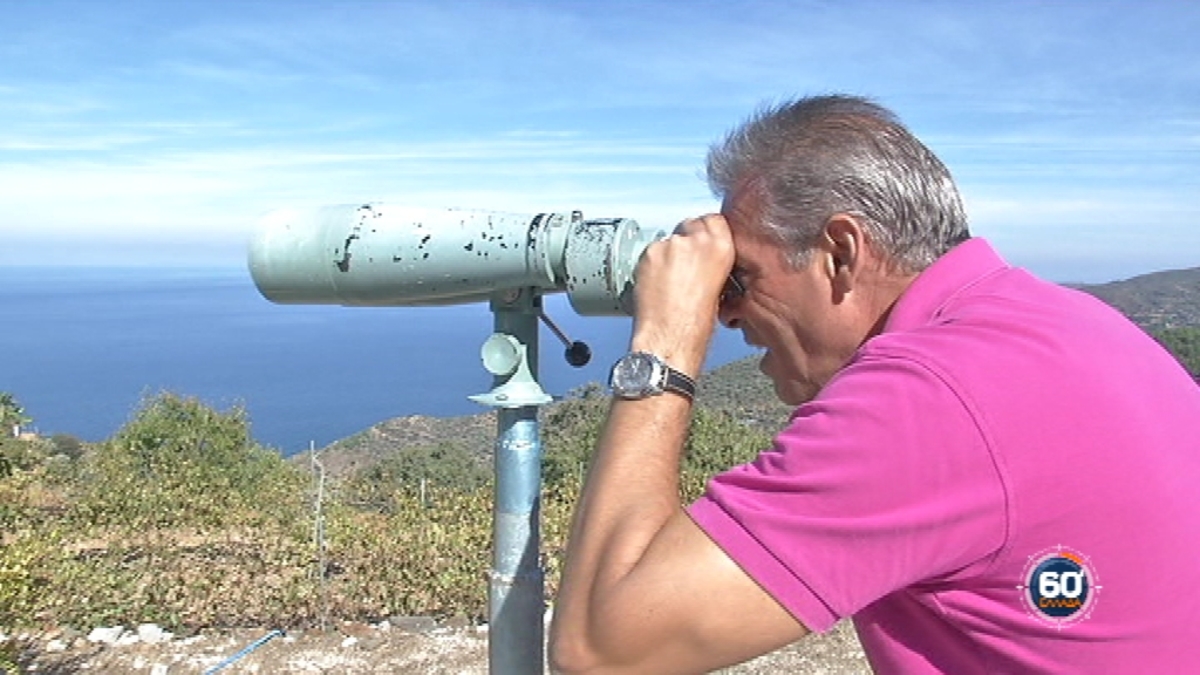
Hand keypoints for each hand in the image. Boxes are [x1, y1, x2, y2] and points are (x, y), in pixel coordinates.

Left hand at [630, 213, 735, 376]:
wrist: (669, 338)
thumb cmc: (696, 325)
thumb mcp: (721, 289)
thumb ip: (715, 264)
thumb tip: (706, 260)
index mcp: (721, 248)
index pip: (714, 220)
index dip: (708, 231)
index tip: (704, 241)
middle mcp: (695, 240)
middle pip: (691, 223)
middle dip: (688, 240)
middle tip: (685, 264)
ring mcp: (669, 245)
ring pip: (670, 238)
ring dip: (670, 253)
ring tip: (670, 280)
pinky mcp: (647, 254)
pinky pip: (652, 252)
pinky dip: (653, 263)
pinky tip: (657, 283)